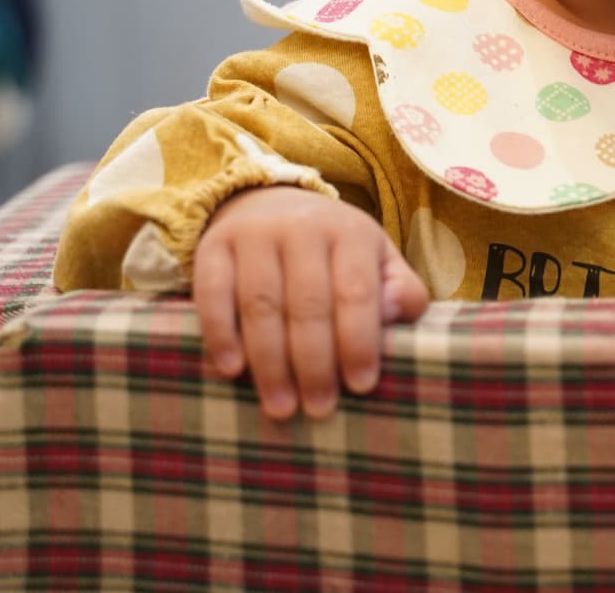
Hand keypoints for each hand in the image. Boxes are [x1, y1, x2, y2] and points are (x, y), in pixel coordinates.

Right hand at [193, 186, 428, 420]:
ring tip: (280, 405)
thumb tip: (395, 316)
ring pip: (260, 304)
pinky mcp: (213, 245)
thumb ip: (401, 291)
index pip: (356, 291)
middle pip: (307, 304)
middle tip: (319, 408)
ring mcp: (254, 233)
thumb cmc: (335, 253)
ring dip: (270, 362)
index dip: (358, 341)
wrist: (272, 206)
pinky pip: (212, 293)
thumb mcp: (378, 261)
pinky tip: (232, 370)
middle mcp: (302, 226)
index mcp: (350, 232)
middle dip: (314, 364)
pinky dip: (220, 334)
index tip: (360, 385)